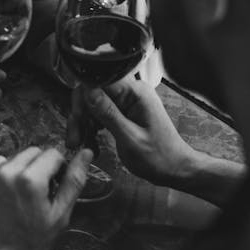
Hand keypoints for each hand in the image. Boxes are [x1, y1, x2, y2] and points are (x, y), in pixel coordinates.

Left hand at [0, 145, 93, 249]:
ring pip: (12, 157)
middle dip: (40, 167)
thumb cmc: (28, 246)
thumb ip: (74, 182)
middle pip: (33, 152)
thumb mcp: (59, 217)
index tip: (55, 185)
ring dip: (20, 168)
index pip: (53, 154)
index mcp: (31, 180)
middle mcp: (8, 172)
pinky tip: (1, 186)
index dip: (59, 168)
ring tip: (19, 194)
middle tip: (39, 192)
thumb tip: (86, 153)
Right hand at [67, 77, 197, 187]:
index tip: (78, 118)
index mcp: (136, 93)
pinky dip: (92, 126)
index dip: (83, 98)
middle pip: (92, 91)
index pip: (98, 80)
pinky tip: (92, 142)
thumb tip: (87, 90)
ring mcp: (128, 101)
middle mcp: (132, 92)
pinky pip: (100, 112)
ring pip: (93, 103)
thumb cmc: (158, 158)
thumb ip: (108, 113)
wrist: (174, 169)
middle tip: (75, 138)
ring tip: (81, 144)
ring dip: (83, 123)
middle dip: (80, 114)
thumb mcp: (129, 138)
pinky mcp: (124, 111)